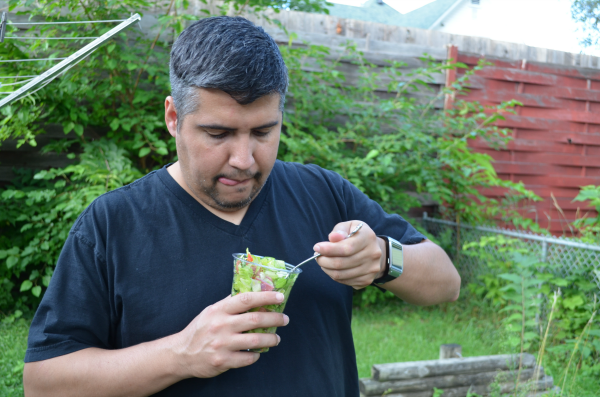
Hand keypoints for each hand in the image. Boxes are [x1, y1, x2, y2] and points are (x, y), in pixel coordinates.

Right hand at [172, 292, 288, 378]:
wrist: (181, 354)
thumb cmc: (199, 330)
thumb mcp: (211, 311)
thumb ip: (229, 303)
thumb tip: (251, 293)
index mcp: (219, 310)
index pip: (246, 299)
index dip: (266, 297)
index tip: (280, 297)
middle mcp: (221, 325)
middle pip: (255, 319)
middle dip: (275, 319)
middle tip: (285, 319)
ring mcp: (222, 344)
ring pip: (256, 340)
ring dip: (271, 339)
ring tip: (276, 338)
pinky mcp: (223, 361)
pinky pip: (248, 358)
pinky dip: (257, 355)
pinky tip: (258, 352)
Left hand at [313, 221, 384, 288]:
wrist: (373, 250)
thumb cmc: (356, 236)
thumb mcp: (349, 226)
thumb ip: (340, 230)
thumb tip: (333, 237)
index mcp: (368, 237)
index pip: (346, 248)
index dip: (329, 250)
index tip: (316, 248)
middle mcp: (373, 254)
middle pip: (341, 263)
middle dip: (324, 261)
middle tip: (317, 256)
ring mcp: (371, 269)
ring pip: (341, 275)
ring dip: (327, 269)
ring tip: (323, 262)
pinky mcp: (367, 280)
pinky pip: (345, 281)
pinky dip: (334, 276)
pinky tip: (332, 268)